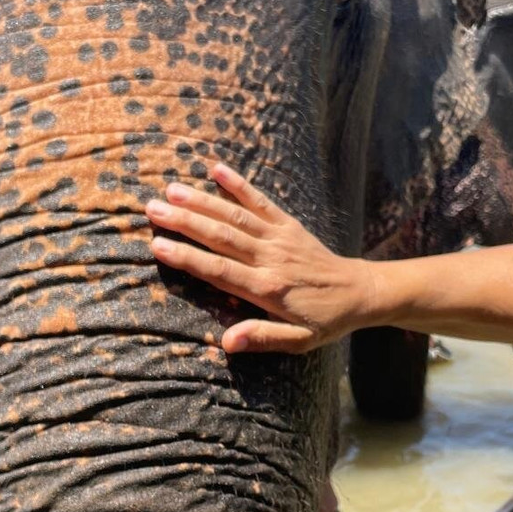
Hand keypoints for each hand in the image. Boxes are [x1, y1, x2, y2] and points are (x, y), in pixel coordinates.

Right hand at [144, 163, 375, 353]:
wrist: (360, 292)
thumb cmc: (325, 321)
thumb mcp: (299, 341)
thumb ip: (263, 338)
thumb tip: (227, 343)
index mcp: (268, 288)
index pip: (219, 271)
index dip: (187, 258)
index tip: (158, 245)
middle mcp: (270, 258)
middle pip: (221, 237)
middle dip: (185, 222)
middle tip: (152, 209)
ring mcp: (279, 237)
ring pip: (235, 215)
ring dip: (202, 201)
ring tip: (171, 190)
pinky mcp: (288, 224)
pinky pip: (261, 201)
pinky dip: (239, 184)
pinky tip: (216, 169)